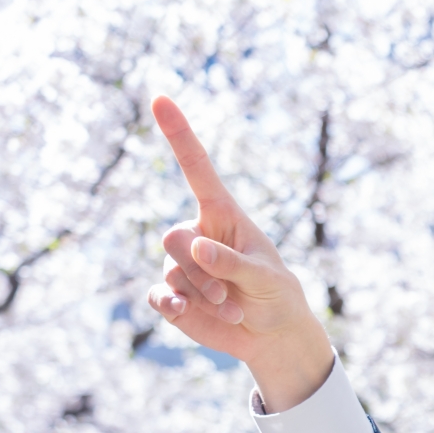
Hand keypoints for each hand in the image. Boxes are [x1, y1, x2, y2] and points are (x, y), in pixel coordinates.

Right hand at [146, 95, 334, 411]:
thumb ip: (233, 263)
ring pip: (171, 273)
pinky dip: (174, 305)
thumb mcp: (265, 278)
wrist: (271, 334)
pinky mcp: (171, 293)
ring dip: (202, 296)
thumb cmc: (274, 294)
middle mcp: (196, 234)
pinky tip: (186, 312)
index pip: (197, 169)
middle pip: (173, 239)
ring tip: (231, 307)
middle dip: (199, 271)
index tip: (161, 99)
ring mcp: (181, 264)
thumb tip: (197, 248)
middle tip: (227, 292)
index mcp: (222, 214)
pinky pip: (159, 295)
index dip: (179, 135)